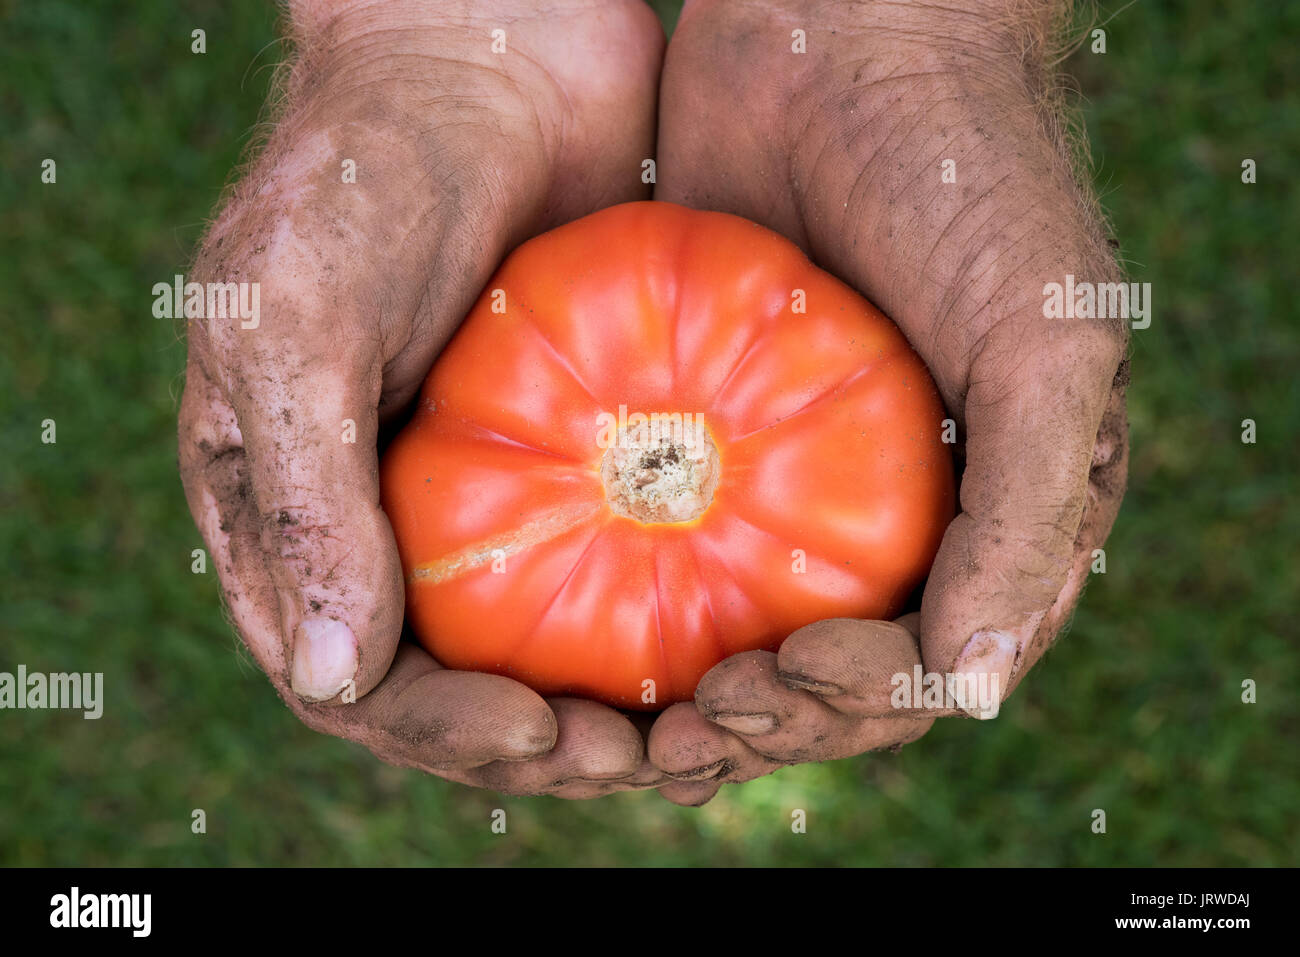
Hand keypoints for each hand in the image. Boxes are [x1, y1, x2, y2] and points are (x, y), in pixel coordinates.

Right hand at [178, 0, 671, 796]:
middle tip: (640, 758)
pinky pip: (619, 551)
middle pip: (456, 684)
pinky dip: (665, 604)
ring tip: (698, 725)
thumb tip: (334, 680)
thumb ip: (302, 494)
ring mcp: (487, 486)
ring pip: (543, 640)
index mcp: (293, 511)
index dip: (436, 730)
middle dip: (540, 742)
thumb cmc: (361, 169)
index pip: (349, 676)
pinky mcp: (577, 445)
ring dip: (612, 702)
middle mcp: (386, 518)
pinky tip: (736, 628)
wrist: (482, 46)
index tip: (536, 733)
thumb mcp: (295, 318)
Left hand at [648, 0, 1128, 803]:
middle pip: (830, 667)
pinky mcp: (711, 424)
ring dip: (696, 688)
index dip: (858, 702)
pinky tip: (578, 620)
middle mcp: (896, 507)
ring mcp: (797, 470)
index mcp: (993, 509)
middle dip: (769, 714)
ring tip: (634, 715)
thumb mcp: (1043, 345)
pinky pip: (670, 535)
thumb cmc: (971, 182)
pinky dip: (633, 590)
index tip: (778, 682)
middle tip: (694, 721)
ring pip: (745, 623)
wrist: (856, 35)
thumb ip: (1027, 518)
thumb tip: (971, 690)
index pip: (929, 658)